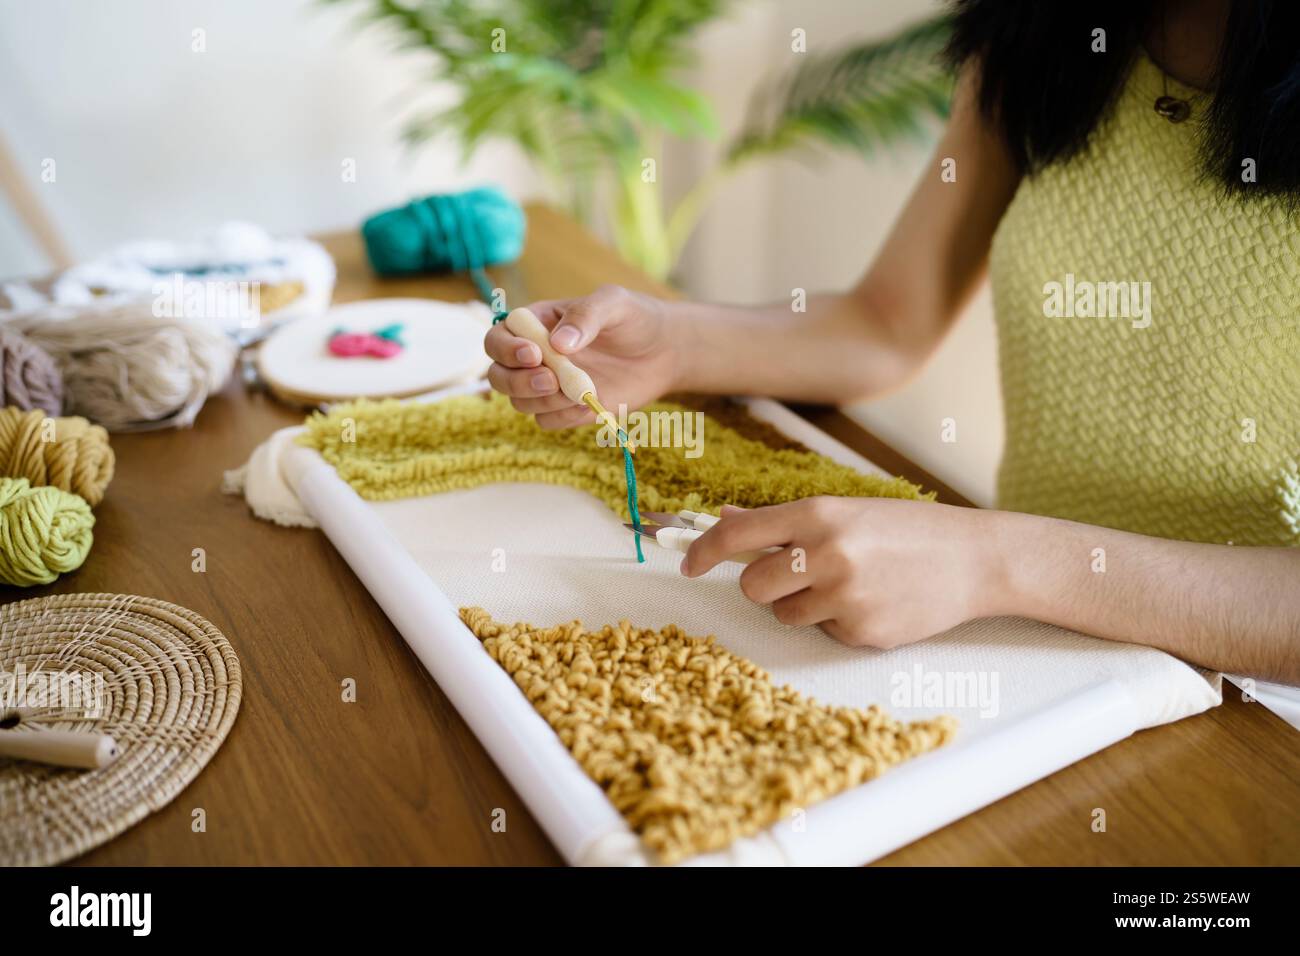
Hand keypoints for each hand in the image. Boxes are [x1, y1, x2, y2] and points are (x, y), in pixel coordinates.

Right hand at [483, 285, 681, 428]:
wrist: (664, 352)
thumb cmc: (635, 319)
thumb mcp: (614, 304)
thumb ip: (586, 315)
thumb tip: (558, 343)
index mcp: (536, 324)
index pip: (498, 338)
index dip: (506, 349)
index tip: (535, 354)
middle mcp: (535, 357)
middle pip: (499, 376)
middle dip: (518, 382)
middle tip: (552, 380)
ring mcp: (548, 385)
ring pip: (520, 403)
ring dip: (544, 402)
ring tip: (580, 390)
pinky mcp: (565, 409)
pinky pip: (547, 421)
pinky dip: (564, 417)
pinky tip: (591, 403)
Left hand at [681, 497, 1002, 648]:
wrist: (974, 559)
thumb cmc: (906, 531)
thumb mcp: (846, 512)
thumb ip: (785, 521)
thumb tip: (726, 519)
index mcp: (819, 514)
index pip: (737, 534)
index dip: (703, 551)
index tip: (686, 563)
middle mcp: (826, 553)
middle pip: (751, 585)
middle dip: (762, 585)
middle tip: (792, 576)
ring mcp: (845, 596)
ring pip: (784, 614)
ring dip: (802, 605)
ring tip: (847, 585)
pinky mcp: (862, 631)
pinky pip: (823, 633)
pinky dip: (838, 622)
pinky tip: (873, 602)